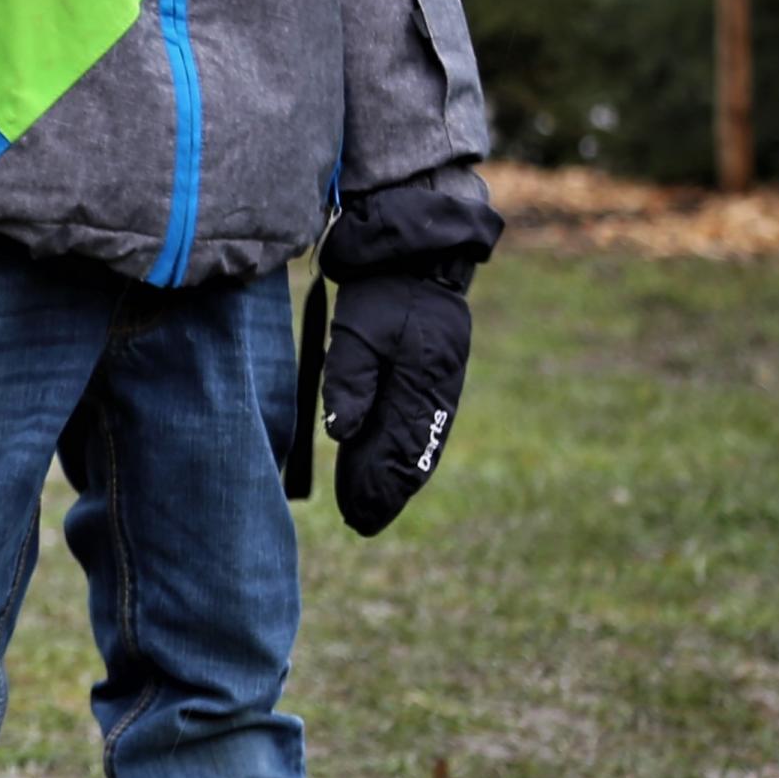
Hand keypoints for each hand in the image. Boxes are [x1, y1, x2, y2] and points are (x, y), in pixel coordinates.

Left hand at [323, 269, 471, 535]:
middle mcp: (434, 394)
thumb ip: (351, 380)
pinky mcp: (432, 377)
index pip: (398, 450)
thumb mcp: (360, 330)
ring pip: (415, 445)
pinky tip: (389, 468)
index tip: (359, 515)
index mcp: (421, 386)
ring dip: (394, 477)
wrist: (418, 254)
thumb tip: (342, 433)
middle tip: (360, 523)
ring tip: (369, 507)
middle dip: (385, 490)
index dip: (378, 485)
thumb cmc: (385, 290)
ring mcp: (437, 387)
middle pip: (410, 455)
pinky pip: (420, 426)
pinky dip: (403, 451)